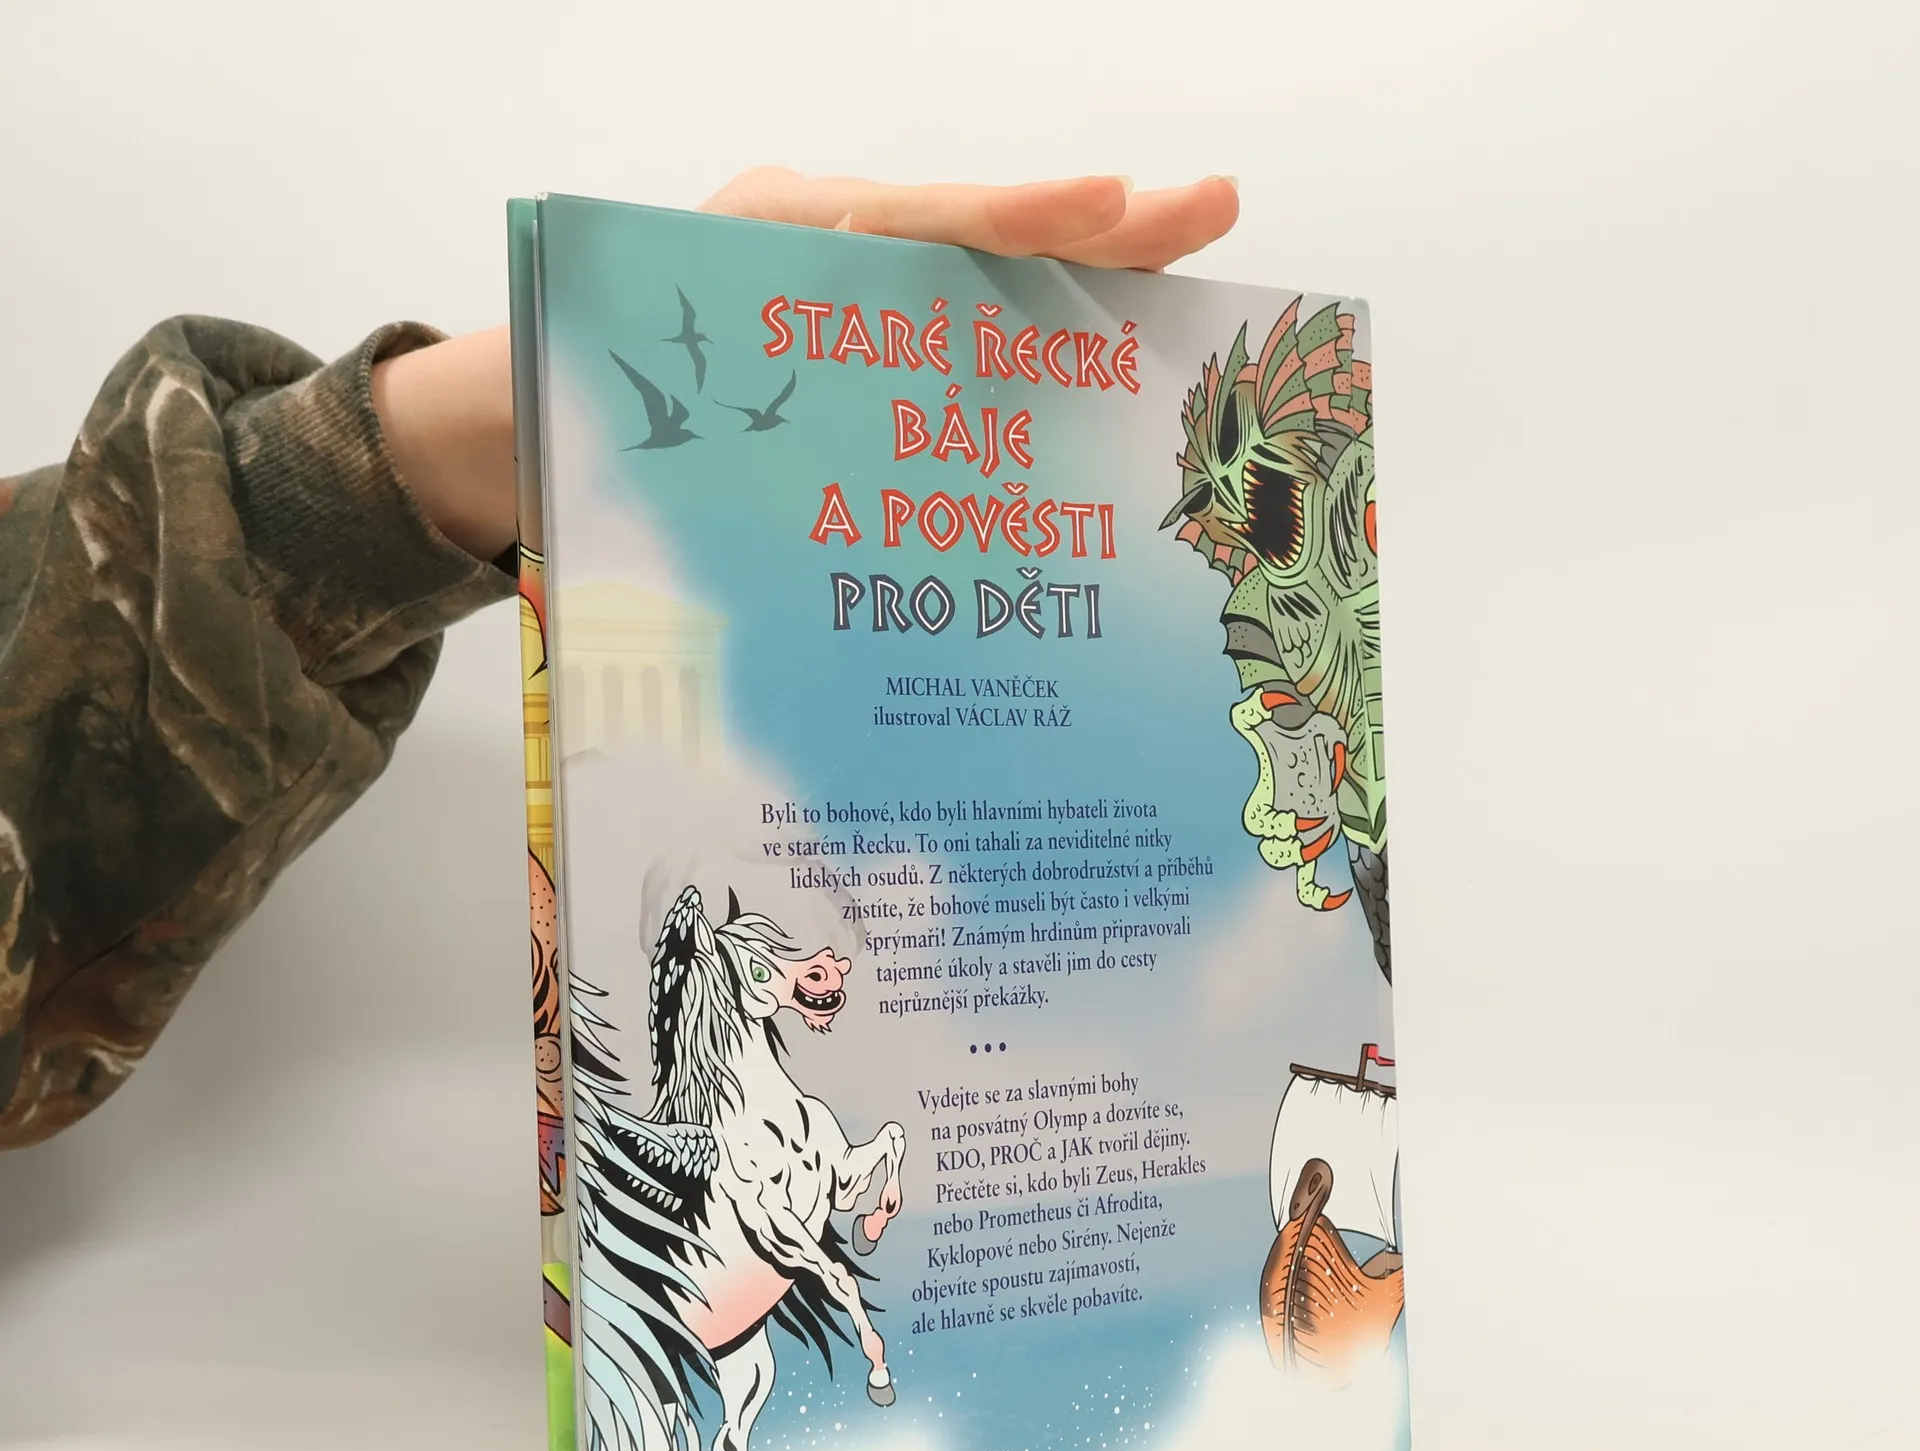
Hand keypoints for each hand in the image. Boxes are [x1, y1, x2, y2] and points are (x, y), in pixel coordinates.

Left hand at [376, 172, 1239, 560]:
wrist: (520, 432)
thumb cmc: (569, 399)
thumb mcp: (625, 380)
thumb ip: (693, 407)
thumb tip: (754, 470)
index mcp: (778, 241)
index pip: (914, 221)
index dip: (1011, 220)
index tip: (1105, 203)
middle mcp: (831, 263)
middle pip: (976, 238)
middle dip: (1094, 228)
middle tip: (1206, 207)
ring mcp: (856, 313)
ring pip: (983, 292)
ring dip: (1089, 287)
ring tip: (1189, 263)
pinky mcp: (864, 371)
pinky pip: (960, 352)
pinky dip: (1037, 356)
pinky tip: (1112, 375)